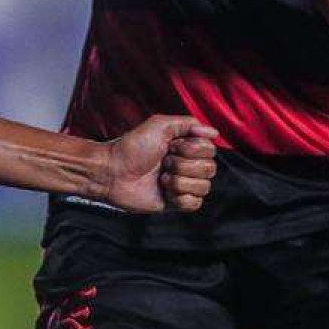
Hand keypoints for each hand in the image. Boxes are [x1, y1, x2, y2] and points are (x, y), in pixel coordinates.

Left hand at [83, 115, 219, 212]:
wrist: (113, 171)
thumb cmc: (132, 146)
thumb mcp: (159, 125)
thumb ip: (188, 124)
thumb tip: (214, 132)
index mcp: (186, 147)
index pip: (210, 150)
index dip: (191, 149)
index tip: (171, 147)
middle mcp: (187, 166)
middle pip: (210, 169)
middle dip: (183, 165)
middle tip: (163, 163)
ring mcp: (182, 185)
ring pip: (204, 187)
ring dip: (179, 181)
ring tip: (160, 178)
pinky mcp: (176, 203)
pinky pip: (195, 204)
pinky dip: (179, 198)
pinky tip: (164, 192)